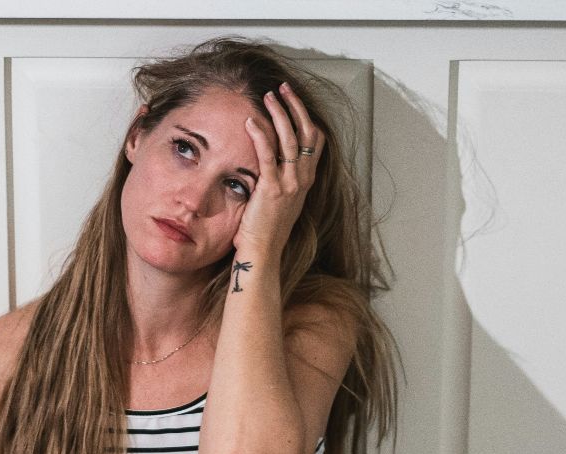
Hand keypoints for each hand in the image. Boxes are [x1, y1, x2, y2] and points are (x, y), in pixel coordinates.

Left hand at [234, 81, 321, 257]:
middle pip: (306, 133)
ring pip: (290, 139)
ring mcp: (289, 184)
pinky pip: (267, 155)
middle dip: (295, 106)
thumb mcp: (280, 201)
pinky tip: (250, 121)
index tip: (293, 100)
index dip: (306, 117)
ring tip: (268, 96)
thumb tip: (270, 163)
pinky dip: (260, 135)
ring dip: (279, 114)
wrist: (263, 253)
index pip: (314, 141)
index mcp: (305, 181)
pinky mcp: (272, 189)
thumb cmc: (265, 230)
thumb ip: (280, 180)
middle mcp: (302, 179)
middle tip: (282, 88)